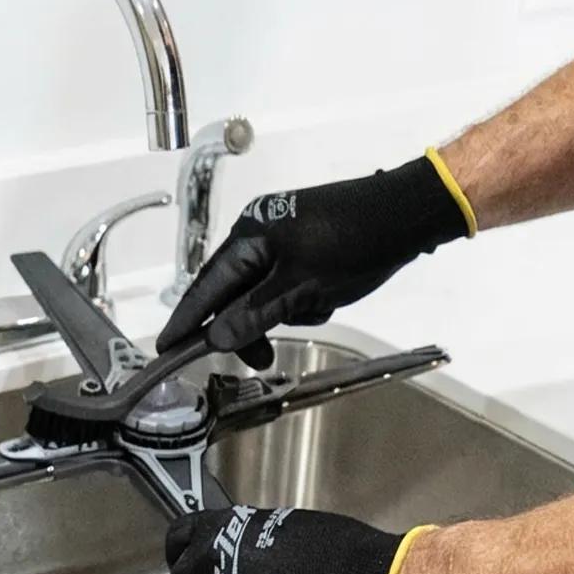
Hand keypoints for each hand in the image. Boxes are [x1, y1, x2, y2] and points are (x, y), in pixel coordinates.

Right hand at [155, 151, 473, 368]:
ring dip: (279, 314)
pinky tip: (325, 300)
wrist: (406, 215)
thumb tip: (218, 338)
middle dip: (246, 326)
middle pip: (231, 293)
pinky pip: (285, 287)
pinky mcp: (305, 249)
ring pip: (261, 294)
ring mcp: (282, 241)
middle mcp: (258, 234)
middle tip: (260, 358)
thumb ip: (255, 314)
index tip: (166, 347)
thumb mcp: (302, 288)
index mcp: (249, 236)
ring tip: (313, 311)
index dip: (187, 321)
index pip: (205, 286)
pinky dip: (301, 302)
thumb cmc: (357, 241)